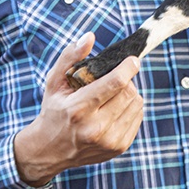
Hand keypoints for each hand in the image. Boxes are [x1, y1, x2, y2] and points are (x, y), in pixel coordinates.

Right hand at [13, 32, 143, 186]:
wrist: (50, 151)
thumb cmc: (54, 111)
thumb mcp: (54, 82)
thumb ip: (70, 57)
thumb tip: (90, 37)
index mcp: (79, 109)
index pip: (115, 83)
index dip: (128, 67)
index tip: (132, 60)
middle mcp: (95, 128)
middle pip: (129, 93)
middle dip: (126, 80)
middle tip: (116, 78)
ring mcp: (109, 141)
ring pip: (137, 104)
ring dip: (130, 94)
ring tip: (114, 94)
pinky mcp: (119, 147)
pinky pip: (138, 117)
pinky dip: (131, 108)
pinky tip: (116, 108)